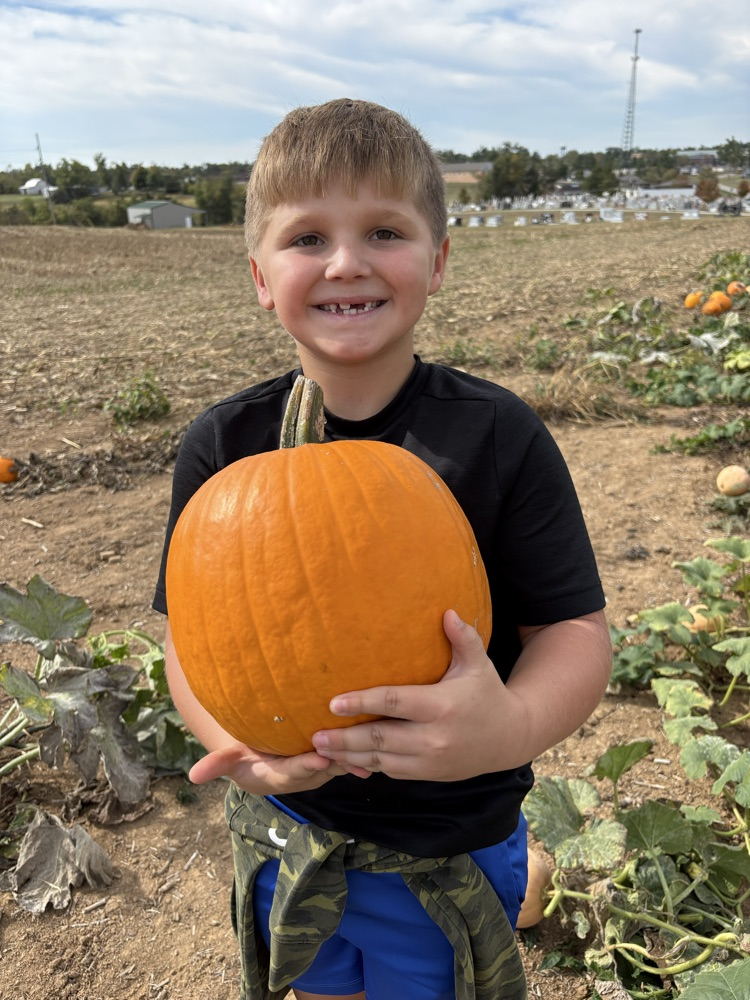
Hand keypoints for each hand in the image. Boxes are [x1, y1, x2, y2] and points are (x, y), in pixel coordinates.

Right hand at [189, 743, 369, 794]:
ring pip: (339, 761)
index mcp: (280, 777)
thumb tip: (192, 776)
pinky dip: (362, 746)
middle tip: (352, 745)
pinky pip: (348, 754)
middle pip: (323, 768)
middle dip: (337, 758)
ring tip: (370, 738)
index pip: (293, 773)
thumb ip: (217, 764)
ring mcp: (320, 769)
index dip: (305, 767)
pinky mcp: (333, 758)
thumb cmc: (246, 756)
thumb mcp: (231, 760)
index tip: (316, 760)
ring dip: (354, 752)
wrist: (264, 761)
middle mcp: (304, 776)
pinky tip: (379, 734)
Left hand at [310, 610, 529, 780]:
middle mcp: (434, 737)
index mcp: (442, 706)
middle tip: (315, 734)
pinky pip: (391, 772)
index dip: (363, 703)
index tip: (334, 703)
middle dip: (345, 738)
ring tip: (319, 749)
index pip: (395, 704)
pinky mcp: (428, 773)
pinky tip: (344, 760)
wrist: (510, 737)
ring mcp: (430, 760)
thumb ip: (463, 637)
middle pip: (381, 738)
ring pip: (381, 760)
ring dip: (349, 756)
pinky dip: (367, 766)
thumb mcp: (478, 664)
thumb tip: (447, 611)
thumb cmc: (487, 693)